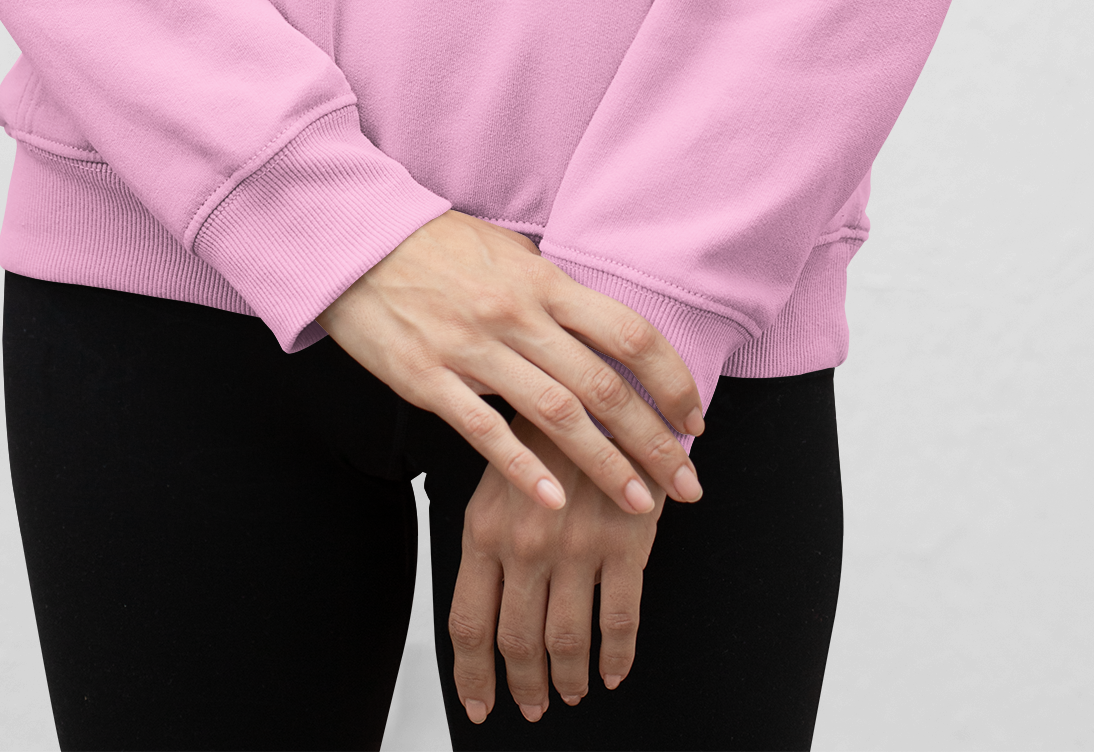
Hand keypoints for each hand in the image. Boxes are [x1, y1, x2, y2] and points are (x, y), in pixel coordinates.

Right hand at [318, 211, 704, 512]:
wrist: (357, 238)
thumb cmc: (436, 244)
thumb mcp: (507, 251)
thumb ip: (552, 288)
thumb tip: (598, 321)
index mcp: (542, 282)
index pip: (628, 334)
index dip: (671, 380)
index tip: (695, 418)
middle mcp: (516, 315)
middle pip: (603, 385)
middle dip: (654, 440)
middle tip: (687, 482)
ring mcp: (472, 348)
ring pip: (556, 415)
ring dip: (604, 465)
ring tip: (639, 504)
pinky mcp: (428, 378)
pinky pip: (484, 431)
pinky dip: (521, 469)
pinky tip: (551, 502)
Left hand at [449, 417, 678, 725]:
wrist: (603, 387)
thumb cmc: (546, 432)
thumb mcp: (497, 476)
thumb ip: (488, 538)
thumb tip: (485, 607)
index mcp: (483, 528)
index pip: (469, 623)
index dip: (473, 676)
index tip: (480, 704)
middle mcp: (525, 545)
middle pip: (517, 642)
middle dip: (525, 685)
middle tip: (533, 705)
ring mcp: (576, 548)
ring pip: (566, 642)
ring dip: (568, 679)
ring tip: (572, 692)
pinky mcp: (625, 544)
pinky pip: (619, 621)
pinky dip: (617, 657)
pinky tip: (613, 670)